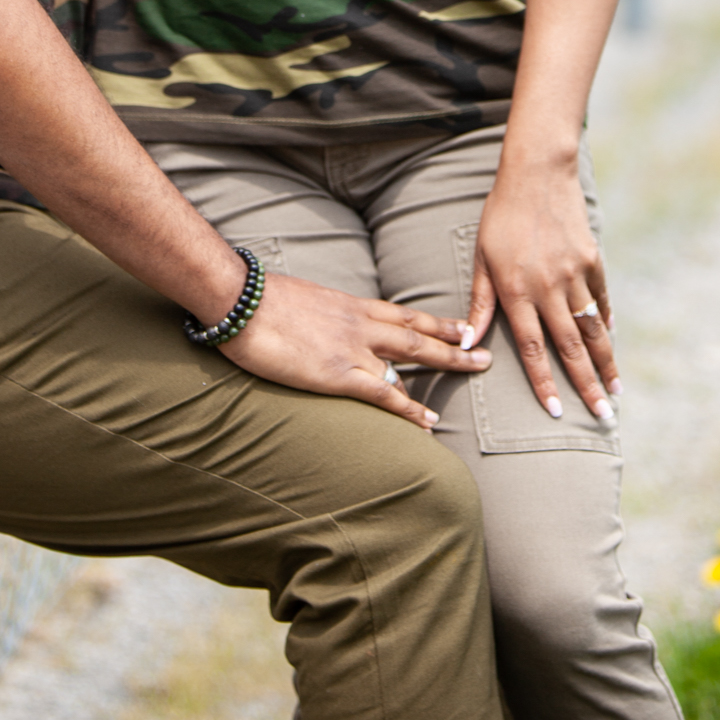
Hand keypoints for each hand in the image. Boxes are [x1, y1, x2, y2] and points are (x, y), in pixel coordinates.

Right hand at [215, 271, 486, 427]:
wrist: (237, 299)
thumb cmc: (253, 297)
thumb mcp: (295, 297)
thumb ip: (314, 311)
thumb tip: (310, 319)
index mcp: (348, 304)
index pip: (401, 313)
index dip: (432, 322)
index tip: (457, 326)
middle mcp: (360, 323)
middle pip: (419, 333)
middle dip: (454, 341)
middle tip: (482, 350)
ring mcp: (354, 348)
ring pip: (414, 356)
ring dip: (448, 364)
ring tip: (475, 371)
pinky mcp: (340, 374)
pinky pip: (386, 394)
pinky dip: (411, 410)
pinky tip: (429, 422)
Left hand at [466, 160, 620, 423]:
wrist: (537, 175)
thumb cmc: (498, 218)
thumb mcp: (481, 258)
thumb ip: (480, 303)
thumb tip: (468, 343)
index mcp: (517, 290)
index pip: (532, 348)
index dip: (545, 382)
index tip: (556, 412)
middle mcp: (549, 287)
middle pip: (571, 347)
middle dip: (587, 385)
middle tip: (602, 417)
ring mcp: (576, 274)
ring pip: (593, 328)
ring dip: (606, 362)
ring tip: (616, 390)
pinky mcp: (593, 261)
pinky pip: (602, 300)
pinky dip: (607, 323)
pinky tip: (611, 343)